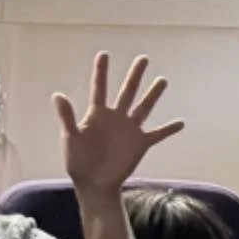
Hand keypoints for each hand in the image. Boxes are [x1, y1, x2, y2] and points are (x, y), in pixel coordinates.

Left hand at [56, 53, 184, 194]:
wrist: (94, 185)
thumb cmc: (78, 162)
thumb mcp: (70, 138)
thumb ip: (67, 117)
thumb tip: (57, 95)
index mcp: (97, 114)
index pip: (99, 88)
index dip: (101, 71)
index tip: (104, 54)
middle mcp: (115, 117)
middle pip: (127, 91)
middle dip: (135, 75)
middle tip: (143, 58)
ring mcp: (129, 130)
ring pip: (144, 107)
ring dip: (153, 95)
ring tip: (162, 80)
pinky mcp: (140, 144)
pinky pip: (157, 134)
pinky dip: (169, 129)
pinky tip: (180, 123)